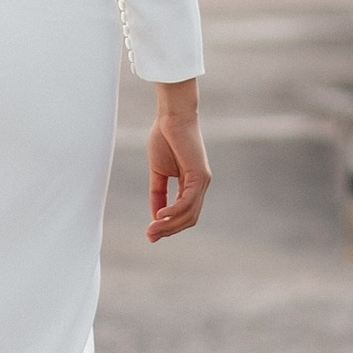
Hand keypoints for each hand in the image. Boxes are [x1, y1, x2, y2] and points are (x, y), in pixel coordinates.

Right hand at [146, 83, 209, 242]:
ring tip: (152, 229)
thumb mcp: (158, 172)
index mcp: (191, 184)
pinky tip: (160, 215)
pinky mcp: (199, 175)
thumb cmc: (165, 138)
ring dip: (170, 225)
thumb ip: (158, 193)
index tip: (151, 234)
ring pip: (189, 214)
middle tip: (150, 236)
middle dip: (169, 230)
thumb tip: (155, 216)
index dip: (168, 226)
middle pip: (188, 219)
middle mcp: (200, 185)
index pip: (184, 214)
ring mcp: (202, 181)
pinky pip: (187, 201)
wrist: (172, 116)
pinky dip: (174, 211)